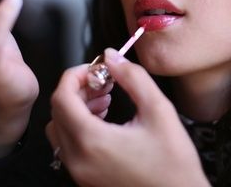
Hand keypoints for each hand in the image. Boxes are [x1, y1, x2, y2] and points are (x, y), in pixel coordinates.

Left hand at [47, 49, 209, 186]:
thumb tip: (112, 57)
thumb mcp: (159, 111)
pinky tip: (104, 119)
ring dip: (76, 107)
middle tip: (102, 81)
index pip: (62, 97)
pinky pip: (67, 145)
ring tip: (105, 98)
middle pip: (57, 111)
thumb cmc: (173, 164)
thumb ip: (133, 78)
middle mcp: (78, 159)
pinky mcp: (85, 178)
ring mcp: (79, 172)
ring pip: (59, 128)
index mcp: (92, 141)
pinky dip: (78, 126)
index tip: (94, 68)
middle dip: (78, 89)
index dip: (75, 75)